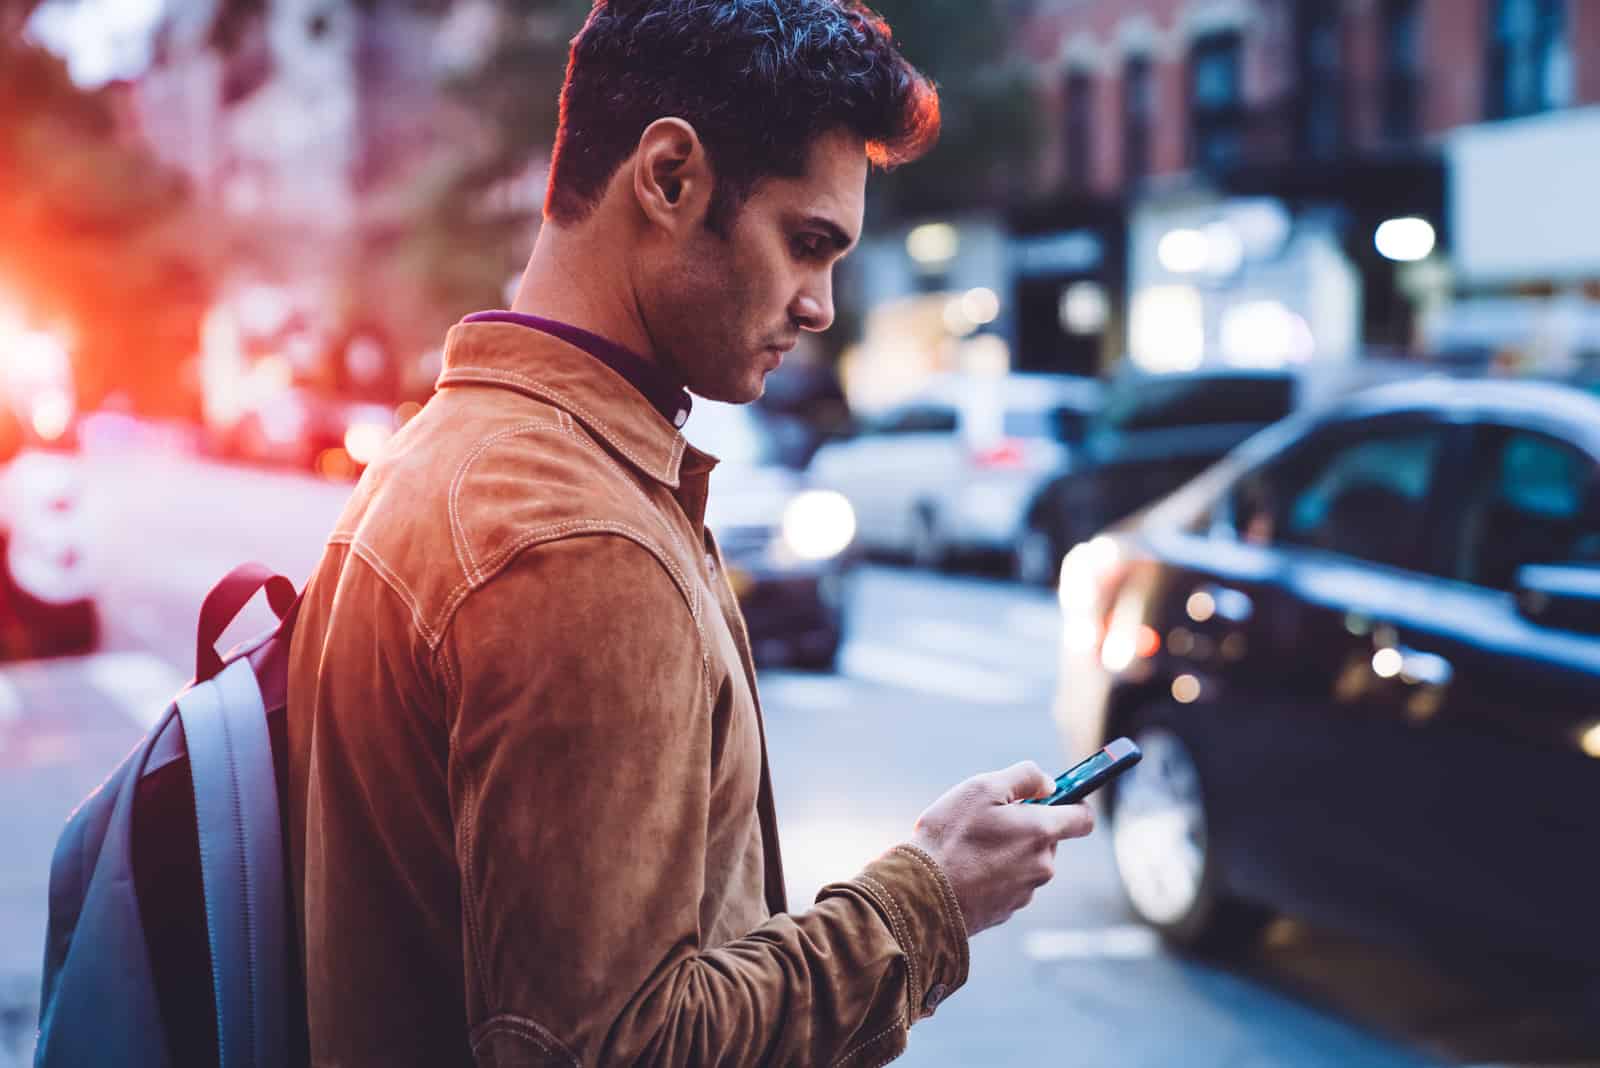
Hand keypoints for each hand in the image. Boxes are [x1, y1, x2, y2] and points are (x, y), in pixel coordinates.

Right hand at [908, 761, 1093, 935]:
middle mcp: (1042, 865)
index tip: (1056, 796)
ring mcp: (1025, 892)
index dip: (1075, 803)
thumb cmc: (949, 836)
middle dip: (1026, 826)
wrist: (921, 894)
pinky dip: (993, 874)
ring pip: (1026, 862)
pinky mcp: (1006, 911)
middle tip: (990, 819)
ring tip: (969, 846)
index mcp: (1041, 832)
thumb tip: (1050, 784)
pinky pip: (1008, 884)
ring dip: (1007, 851)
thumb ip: (1024, 777)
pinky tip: (964, 869)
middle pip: (1048, 839)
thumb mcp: (982, 788)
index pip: (1084, 819)